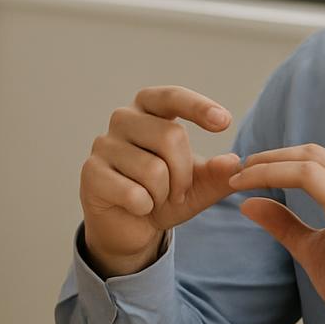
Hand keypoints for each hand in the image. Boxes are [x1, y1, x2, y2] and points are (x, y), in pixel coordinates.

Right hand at [79, 86, 241, 277]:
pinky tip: (137, 207)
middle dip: (184, 174)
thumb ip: (217, 174)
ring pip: (153, 169)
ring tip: (155, 199)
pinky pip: (133, 192)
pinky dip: (145, 207)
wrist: (129, 226)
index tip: (225, 122)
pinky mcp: (91, 172)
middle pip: (170, 136)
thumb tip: (234, 162)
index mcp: (149, 109)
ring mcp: (103, 144)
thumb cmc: (163, 195)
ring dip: (163, 195)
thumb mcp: (197, 187)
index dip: (198, 107)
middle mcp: (123, 119)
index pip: (172, 97)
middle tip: (179, 193)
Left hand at [230, 144, 324, 323]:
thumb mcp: (315, 249)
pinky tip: (251, 188)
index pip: (319, 161)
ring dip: (268, 164)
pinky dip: (275, 176)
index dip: (279, 160)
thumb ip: (286, 225)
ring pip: (310, 161)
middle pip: (313, 153)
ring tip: (238, 177)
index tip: (247, 173)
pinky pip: (310, 179)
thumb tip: (249, 204)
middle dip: (270, 156)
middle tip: (237, 168)